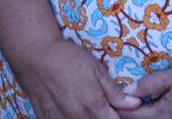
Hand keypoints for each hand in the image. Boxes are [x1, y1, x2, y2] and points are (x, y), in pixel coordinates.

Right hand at [9, 38, 139, 117]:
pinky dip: (74, 118)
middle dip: (106, 117)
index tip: (119, 109)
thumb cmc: (68, 60)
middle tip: (103, 105)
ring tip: (86, 103)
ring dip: (90, 118)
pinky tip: (73, 108)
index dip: (120, 116)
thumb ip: (115, 92)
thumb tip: (135, 104)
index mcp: (93, 108)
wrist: (35, 58)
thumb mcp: (97, 71)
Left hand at [123, 59, 171, 115]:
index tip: (111, 103)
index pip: (134, 116)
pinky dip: (164, 116)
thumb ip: (151, 83)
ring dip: (150, 116)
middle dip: (132, 115)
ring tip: (143, 108)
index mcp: (164, 114)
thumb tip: (128, 90)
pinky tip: (165, 109)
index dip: (120, 109)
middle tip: (122, 107)